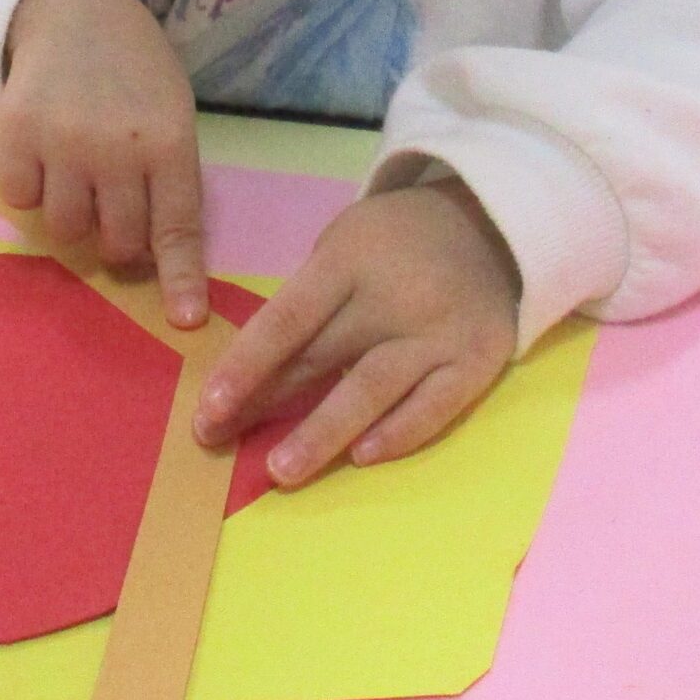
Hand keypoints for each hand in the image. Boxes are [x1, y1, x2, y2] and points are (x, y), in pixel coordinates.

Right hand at [0, 0, 208, 326]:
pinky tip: (44, 154)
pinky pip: (21, 199)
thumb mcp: (173, 113)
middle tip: (114, 211)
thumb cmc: (135, 68)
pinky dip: (32, 188)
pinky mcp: (15, 134)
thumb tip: (163, 259)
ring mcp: (62, 142)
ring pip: (65, 230)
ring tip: (78, 179)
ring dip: (73, 217)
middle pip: (117, 242)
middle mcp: (116, 148)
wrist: (73, 9)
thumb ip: (170, 179)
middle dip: (119, 241)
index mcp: (169, 141)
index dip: (182, 279)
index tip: (185, 322)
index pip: (178, 226)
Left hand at [193, 177, 519, 485]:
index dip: (246, 364)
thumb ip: (307, 302)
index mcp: (352, 258)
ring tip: (281, 471)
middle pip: (323, 357)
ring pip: (374, 390)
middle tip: (217, 442)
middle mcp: (396, 295)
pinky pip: (433, 407)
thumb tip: (254, 378)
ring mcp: (439, 331)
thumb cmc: (395, 243)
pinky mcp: (478, 360)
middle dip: (267, 403)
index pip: (290, 318)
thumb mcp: (344, 247)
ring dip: (323, 434)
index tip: (208, 405)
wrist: (490, 227)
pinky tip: (360, 458)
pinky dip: (397, 434)